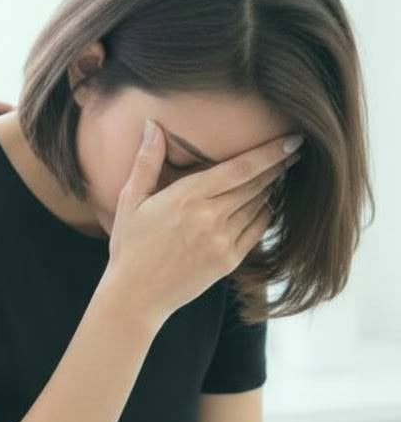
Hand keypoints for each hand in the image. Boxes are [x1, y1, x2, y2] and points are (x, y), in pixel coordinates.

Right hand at [104, 117, 302, 325]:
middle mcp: (208, 218)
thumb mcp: (129, 201)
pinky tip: (264, 204)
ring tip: (278, 174)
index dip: (270, 153)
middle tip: (293, 151)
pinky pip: (257, 230)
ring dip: (270, 188)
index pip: (239, 168)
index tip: (292, 140)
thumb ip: (146, 162)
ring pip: (258, 206)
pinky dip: (264, 214)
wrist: (136, 296)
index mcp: (185, 198)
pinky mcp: (228, 261)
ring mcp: (221, 241)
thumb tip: (153, 125)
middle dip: (277, 166)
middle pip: (255, 184)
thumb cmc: (129, 246)